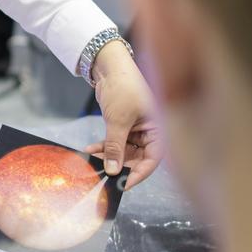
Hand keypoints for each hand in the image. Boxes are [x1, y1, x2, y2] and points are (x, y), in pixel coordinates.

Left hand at [84, 41, 160, 190]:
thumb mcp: (118, 120)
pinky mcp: (126, 125)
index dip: (140, 173)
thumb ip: (115, 147)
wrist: (110, 67)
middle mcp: (152, 130)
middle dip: (122, 166)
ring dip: (109, 156)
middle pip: (140, 157)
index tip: (124, 184)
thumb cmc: (123, 87)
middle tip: (106, 175)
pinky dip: (104, 146)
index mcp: (160, 128)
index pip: (154, 158)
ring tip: (93, 161)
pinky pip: (116, 142)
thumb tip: (112, 170)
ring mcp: (138, 128)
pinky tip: (90, 150)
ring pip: (126, 151)